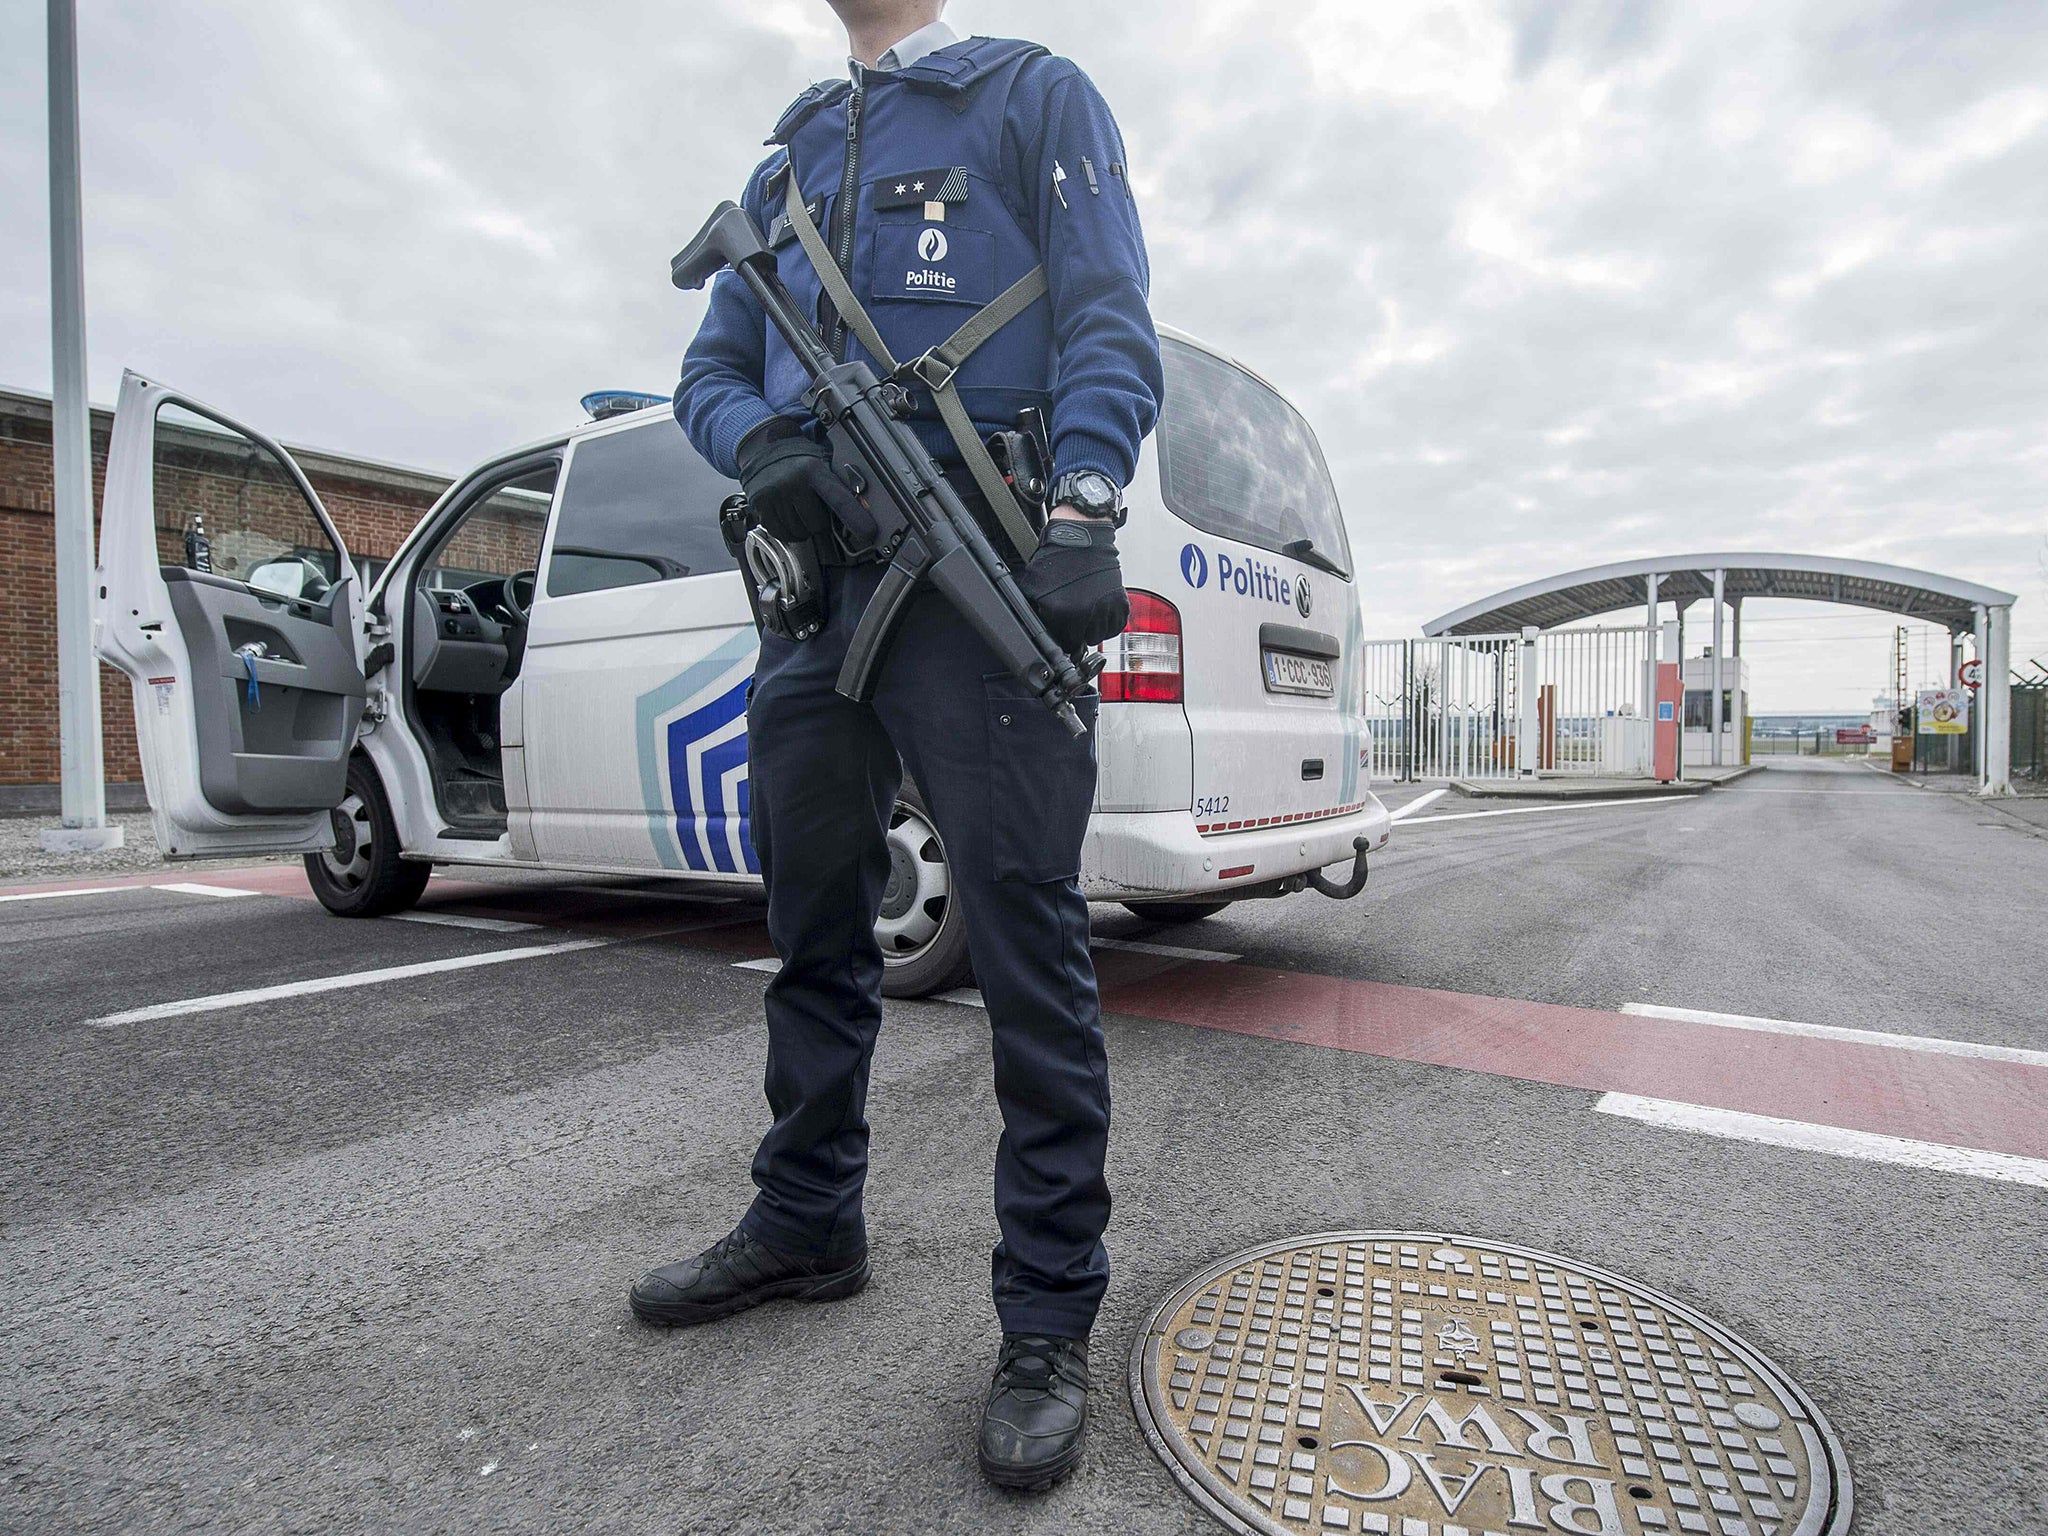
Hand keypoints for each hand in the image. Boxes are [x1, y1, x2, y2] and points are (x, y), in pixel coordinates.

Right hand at [734, 417, 865, 542]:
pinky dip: (786, 531)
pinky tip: (785, 515)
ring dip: (801, 528)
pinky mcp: (760, 504)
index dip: (855, 517)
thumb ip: (835, 486)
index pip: (839, 499)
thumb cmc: (796, 459)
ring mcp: (775, 494)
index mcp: (813, 470)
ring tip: (796, 509)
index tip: (869, 532)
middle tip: (810, 506)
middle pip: (817, 524)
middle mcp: (793, 481)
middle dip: (818, 522)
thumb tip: (861, 510)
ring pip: (799, 532)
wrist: (762, 447)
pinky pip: (780, 533)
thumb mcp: (819, 464)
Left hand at [1017, 515, 1127, 651]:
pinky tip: (1101, 608)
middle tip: (1076, 616)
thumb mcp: (1034, 585)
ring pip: (1101, 635)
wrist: (1081, 535)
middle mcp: (1086, 613)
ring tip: (1088, 610)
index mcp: (1062, 612)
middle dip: (1080, 631)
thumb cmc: (1058, 557)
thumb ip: (1036, 610)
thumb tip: (1034, 627)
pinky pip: (1117, 625)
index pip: (1065, 642)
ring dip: (1095, 627)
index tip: (1065, 630)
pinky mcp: (1120, 602)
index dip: (1064, 637)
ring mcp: (1105, 608)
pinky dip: (1110, 620)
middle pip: (1084, 640)